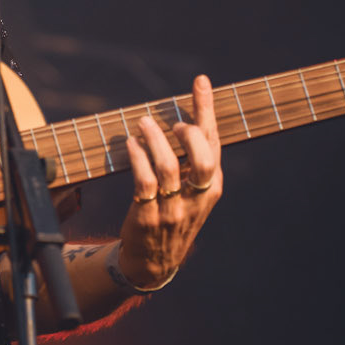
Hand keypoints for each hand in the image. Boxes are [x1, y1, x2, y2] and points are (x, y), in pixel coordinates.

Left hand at [115, 75, 222, 289]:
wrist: (154, 262)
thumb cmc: (172, 216)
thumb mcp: (192, 192)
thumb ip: (194, 161)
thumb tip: (188, 117)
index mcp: (211, 187)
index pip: (214, 143)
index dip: (207, 111)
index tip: (200, 82)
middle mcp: (197, 198)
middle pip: (202, 158)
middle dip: (188, 132)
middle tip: (171, 121)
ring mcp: (173, 210)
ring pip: (170, 168)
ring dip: (155, 140)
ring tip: (143, 123)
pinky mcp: (148, 218)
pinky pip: (144, 183)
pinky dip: (138, 159)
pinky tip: (131, 145)